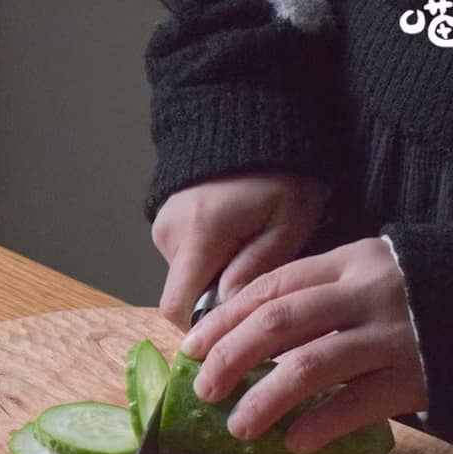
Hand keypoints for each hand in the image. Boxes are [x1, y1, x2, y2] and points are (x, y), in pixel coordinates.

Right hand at [151, 174, 328, 329]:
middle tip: (253, 292)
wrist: (253, 121)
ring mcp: (163, 224)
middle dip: (213, 305)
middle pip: (181, 296)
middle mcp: (171, 232)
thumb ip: (258, 269)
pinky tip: (234, 243)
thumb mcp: (289, 222)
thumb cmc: (282, 173)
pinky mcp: (165, 220)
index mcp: (200, 233)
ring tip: (248, 257)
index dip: (203, 329)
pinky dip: (207, 262)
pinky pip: (184, 259)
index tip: (235, 332)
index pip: (178, 307)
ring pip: (184, 279)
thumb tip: (229, 309)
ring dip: (212, 282)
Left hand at [179, 237, 428, 452]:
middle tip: (204, 390)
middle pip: (280, 322)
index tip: (192, 348)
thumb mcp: (366, 273)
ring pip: (311, 366)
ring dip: (265, 398)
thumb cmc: (417, 291)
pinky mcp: (414, 377)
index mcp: (346, 263)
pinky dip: (320, 426)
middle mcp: (364, 294)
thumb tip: (246, 336)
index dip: (225, 319)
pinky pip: (357, 405)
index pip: (271, 287)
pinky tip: (294, 443)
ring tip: (239, 426)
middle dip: (231, 357)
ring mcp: (390, 336)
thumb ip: (317, 293)